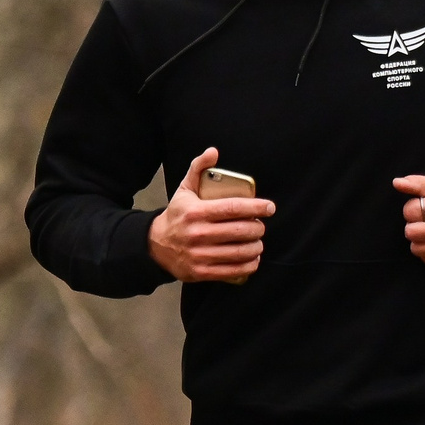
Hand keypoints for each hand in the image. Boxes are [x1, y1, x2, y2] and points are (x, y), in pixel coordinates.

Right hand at [150, 147, 273, 282]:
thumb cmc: (177, 215)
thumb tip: (214, 152)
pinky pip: (233, 271)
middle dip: (258, 228)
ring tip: (258, 242)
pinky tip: (253, 259)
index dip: (256, 207)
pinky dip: (249, 265)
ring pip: (239, 251)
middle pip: (240, 231)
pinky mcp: (201, 272)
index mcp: (196, 212)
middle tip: (261, 226)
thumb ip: (198, 168)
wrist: (155, 245)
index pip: (233, 208)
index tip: (269, 207)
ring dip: (256, 247)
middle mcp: (198, 234)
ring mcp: (200, 255)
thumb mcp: (184, 189)